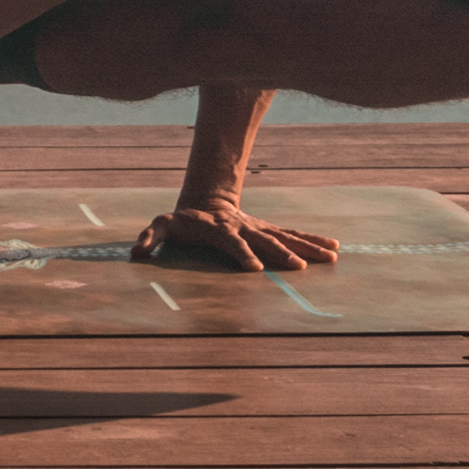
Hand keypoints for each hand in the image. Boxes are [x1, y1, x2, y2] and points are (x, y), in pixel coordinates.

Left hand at [135, 207, 338, 269]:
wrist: (205, 200)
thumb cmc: (182, 219)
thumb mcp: (163, 225)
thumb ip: (150, 237)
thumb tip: (136, 253)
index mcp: (220, 230)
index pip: (232, 243)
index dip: (242, 254)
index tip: (255, 269)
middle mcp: (244, 228)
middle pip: (265, 240)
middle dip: (282, 254)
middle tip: (299, 267)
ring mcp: (259, 229)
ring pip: (286, 236)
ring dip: (307, 247)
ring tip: (331, 256)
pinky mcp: (268, 231)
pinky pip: (293, 235)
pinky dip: (313, 241)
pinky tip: (333, 248)